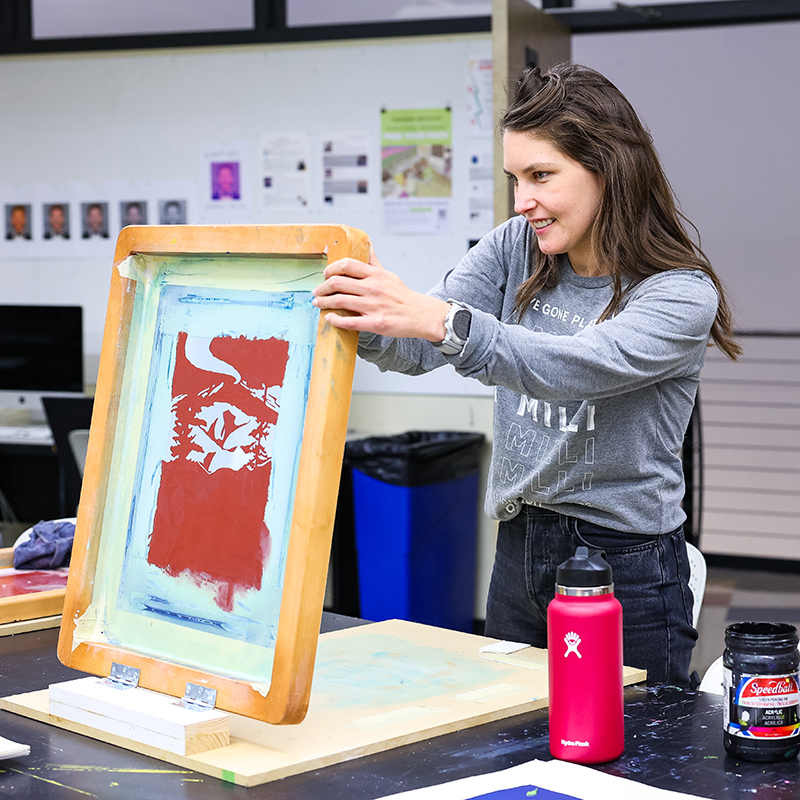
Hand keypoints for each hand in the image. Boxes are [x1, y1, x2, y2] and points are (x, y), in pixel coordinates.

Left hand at [312, 247, 450, 340]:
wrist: (420, 315)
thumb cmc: (403, 296)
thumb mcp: (389, 274)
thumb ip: (374, 262)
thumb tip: (367, 244)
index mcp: (375, 275)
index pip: (346, 265)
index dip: (331, 269)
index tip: (325, 275)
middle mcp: (372, 288)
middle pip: (338, 283)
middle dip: (322, 287)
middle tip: (317, 291)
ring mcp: (373, 306)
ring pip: (339, 301)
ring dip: (323, 302)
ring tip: (318, 303)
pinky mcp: (375, 323)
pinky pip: (349, 322)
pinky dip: (335, 320)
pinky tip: (329, 319)